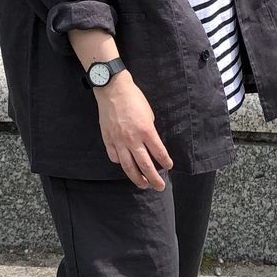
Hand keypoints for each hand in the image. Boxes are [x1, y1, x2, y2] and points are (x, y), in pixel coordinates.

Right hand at [93, 72, 173, 189]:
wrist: (113, 89)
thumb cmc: (133, 98)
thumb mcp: (148, 114)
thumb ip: (149, 131)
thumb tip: (151, 145)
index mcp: (146, 130)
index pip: (159, 153)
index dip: (165, 162)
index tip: (168, 166)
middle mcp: (132, 138)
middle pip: (145, 165)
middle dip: (154, 178)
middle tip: (160, 186)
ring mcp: (118, 140)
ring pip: (128, 166)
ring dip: (137, 178)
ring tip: (143, 185)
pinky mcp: (108, 139)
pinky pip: (115, 157)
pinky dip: (121, 163)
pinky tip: (126, 166)